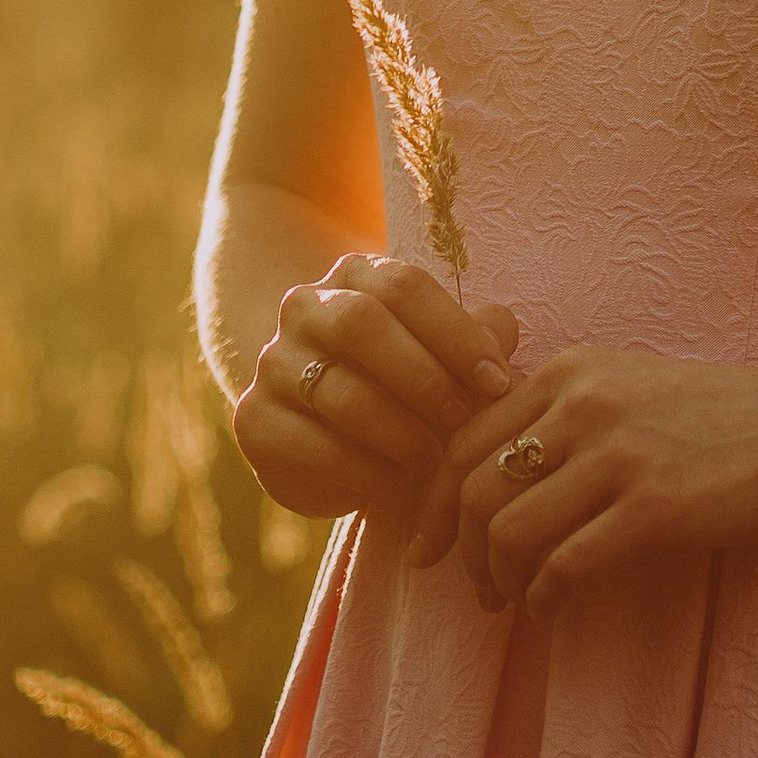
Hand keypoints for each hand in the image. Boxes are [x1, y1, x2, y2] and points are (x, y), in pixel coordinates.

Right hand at [234, 255, 518, 523]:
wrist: (322, 427)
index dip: (456, 334)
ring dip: (399, 432)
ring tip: (433, 459)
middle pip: (363, 326)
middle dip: (425, 380)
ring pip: (340, 392)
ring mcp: (272, 361)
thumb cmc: (401, 382)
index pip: (405, 286)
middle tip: (462, 423)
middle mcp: (305, 307)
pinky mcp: (254, 420)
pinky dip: (362, 469)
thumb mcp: (440, 353)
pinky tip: (392, 481)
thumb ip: (475, 337)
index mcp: (355, 276)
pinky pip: (312, 446)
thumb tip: (502, 332)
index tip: (498, 382)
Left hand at [406, 348, 757, 619]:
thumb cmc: (720, 415)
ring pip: (511, 531)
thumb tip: (492, 471)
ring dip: (501, 581)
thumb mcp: (629, 385)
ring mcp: (619, 455)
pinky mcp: (655, 508)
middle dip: (460, 552)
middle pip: (473, 490)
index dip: (431, 504)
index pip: (463, 440)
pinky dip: (544, 598)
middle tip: (476, 589)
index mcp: (570, 371)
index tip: (428, 547)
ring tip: (515, 602)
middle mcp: (583, 404)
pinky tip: (553, 610)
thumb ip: (563, 411)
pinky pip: (565, 565)